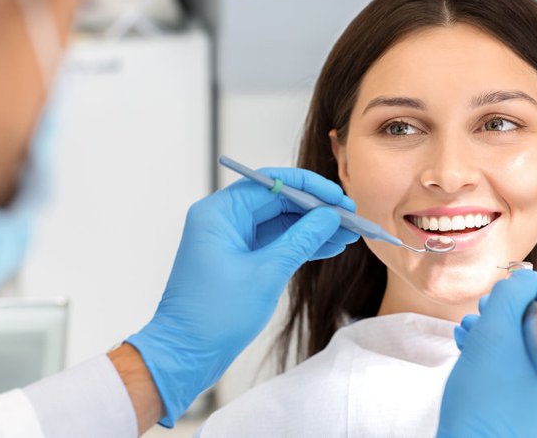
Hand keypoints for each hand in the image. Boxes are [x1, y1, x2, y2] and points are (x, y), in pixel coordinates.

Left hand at [126, 168, 358, 426]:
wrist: (186, 354)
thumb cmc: (215, 315)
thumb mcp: (266, 274)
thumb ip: (301, 240)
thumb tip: (330, 217)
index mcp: (219, 213)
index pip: (271, 183)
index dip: (310, 188)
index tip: (339, 197)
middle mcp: (223, 220)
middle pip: (277, 201)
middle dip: (315, 209)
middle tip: (350, 217)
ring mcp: (231, 239)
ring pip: (279, 223)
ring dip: (312, 229)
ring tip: (348, 235)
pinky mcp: (239, 259)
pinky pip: (274, 242)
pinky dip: (300, 245)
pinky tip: (329, 247)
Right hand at [437, 270, 536, 436]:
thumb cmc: (484, 407)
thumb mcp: (495, 337)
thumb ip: (510, 298)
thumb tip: (522, 282)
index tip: (514, 279)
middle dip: (511, 315)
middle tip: (486, 306)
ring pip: (533, 359)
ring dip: (500, 337)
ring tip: (471, 330)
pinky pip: (526, 381)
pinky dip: (501, 362)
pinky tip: (473, 351)